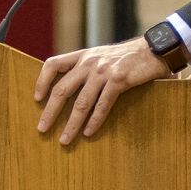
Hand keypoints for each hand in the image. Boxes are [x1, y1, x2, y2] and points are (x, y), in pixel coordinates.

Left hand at [34, 38, 170, 142]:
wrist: (154, 49)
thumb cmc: (127, 57)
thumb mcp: (101, 56)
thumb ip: (86, 68)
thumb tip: (70, 90)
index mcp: (83, 56)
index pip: (53, 64)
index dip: (42, 81)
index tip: (36, 99)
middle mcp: (89, 62)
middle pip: (62, 89)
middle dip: (50, 112)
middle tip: (42, 129)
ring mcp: (103, 71)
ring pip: (81, 102)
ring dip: (71, 124)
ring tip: (65, 139)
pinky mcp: (119, 80)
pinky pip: (102, 105)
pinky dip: (94, 121)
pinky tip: (89, 133)